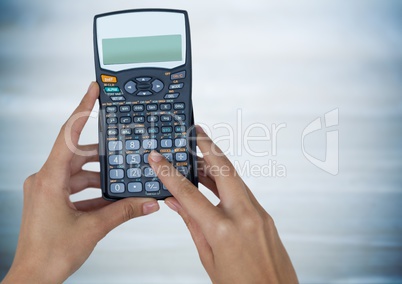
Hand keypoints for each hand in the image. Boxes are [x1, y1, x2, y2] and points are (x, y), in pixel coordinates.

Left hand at [3, 82, 159, 283]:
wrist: (33, 279)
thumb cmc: (50, 255)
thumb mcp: (93, 228)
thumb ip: (124, 211)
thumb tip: (148, 202)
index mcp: (49, 179)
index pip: (68, 135)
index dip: (83, 109)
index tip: (93, 91)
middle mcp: (44, 181)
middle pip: (77, 155)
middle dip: (101, 154)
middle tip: (119, 146)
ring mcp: (46, 191)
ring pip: (78, 174)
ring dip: (99, 178)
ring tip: (120, 180)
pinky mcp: (50, 201)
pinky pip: (75, 189)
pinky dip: (92, 192)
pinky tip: (110, 199)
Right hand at [148, 126, 297, 283]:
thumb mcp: (207, 258)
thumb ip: (192, 225)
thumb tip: (175, 202)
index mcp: (223, 230)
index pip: (189, 193)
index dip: (170, 173)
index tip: (158, 159)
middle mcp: (244, 216)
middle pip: (223, 169)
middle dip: (207, 146)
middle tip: (194, 130)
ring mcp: (258, 213)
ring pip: (233, 178)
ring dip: (215, 164)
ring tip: (197, 154)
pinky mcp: (265, 215)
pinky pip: (242, 191)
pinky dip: (225, 181)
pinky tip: (213, 179)